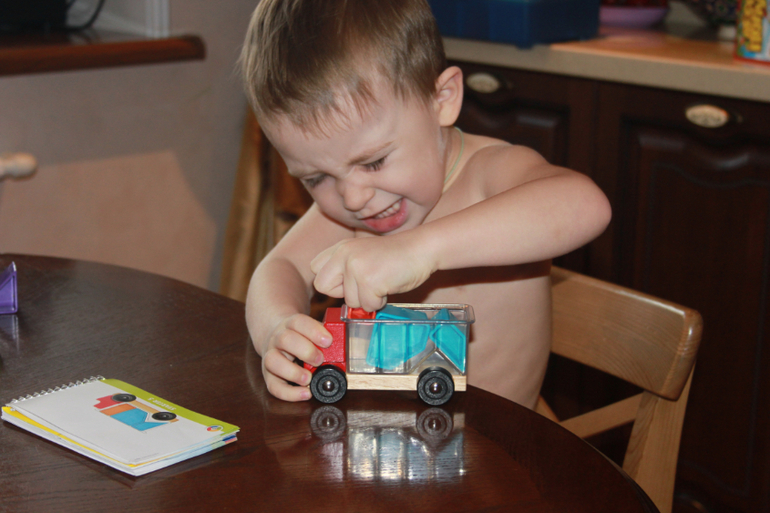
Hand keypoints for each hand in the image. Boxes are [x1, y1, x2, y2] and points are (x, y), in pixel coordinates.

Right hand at [260, 314, 331, 400]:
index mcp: (290, 325)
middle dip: (305, 351)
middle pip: (285, 339)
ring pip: (272, 361)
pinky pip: (273, 386)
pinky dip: (289, 393)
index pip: (299, 322)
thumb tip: (342, 350)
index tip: (328, 341)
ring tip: (308, 379)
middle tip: (320, 360)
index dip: (314, 331)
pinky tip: (305, 394)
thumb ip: (324, 338)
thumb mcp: (311, 331)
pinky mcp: (268, 376)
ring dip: (293, 372)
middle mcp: (277, 338)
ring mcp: (270, 356)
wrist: (275, 337)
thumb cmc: (299, 336)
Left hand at [310, 234, 434, 310]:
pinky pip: (368, 305)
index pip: (316, 271)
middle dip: (343, 293)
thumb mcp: (362, 254)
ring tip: (382, 281)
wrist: (422, 249)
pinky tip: (389, 285)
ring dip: (367, 298)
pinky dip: (380, 301)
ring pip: (349, 301)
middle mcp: (343, 254)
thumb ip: (344, 268)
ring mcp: (355, 267)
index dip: (333, 282)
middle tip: (365, 284)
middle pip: (323, 287)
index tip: (351, 280)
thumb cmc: (395, 256)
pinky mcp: (369, 281)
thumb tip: (333, 293)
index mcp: (340, 247)